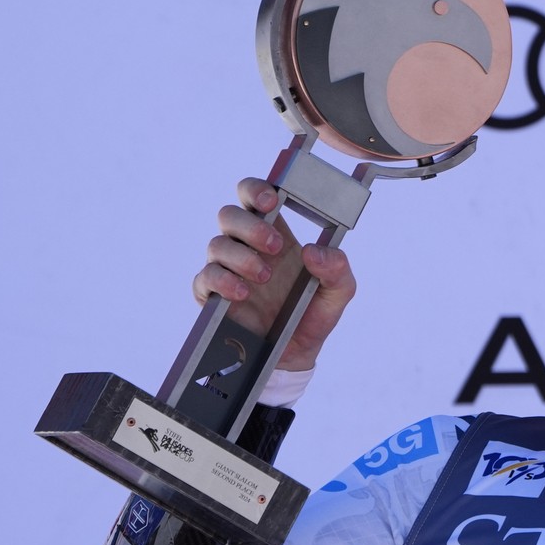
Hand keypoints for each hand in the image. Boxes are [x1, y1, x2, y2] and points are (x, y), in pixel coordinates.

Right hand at [196, 177, 356, 370]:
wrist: (298, 354)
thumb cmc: (314, 314)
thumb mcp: (339, 291)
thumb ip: (338, 268)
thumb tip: (315, 251)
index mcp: (275, 235)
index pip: (255, 198)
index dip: (256, 190)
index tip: (271, 200)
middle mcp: (247, 247)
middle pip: (229, 215)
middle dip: (250, 225)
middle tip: (275, 245)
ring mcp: (228, 270)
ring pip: (216, 245)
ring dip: (240, 256)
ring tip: (264, 276)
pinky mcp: (214, 296)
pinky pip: (204, 279)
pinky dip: (221, 281)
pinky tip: (242, 293)